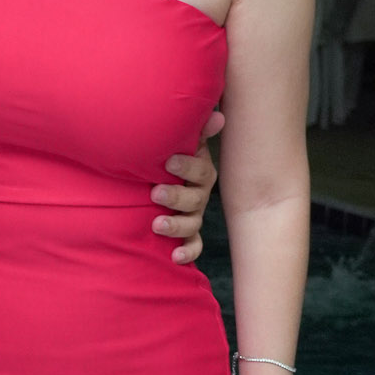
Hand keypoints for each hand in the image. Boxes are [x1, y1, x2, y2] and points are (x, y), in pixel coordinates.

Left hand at [152, 110, 223, 263]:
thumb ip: (197, 130)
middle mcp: (199, 195)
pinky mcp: (186, 234)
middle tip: (155, 192)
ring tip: (156, 224)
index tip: (168, 162)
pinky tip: (174, 257)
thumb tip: (219, 116)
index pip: (201, 170)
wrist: (156, 178)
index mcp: (199, 172)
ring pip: (192, 223)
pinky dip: (187, 252)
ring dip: (176, 225)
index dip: (187, 167)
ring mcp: (193, 215)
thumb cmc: (168, 157)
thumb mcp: (182, 142)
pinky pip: (193, 245)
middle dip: (176, 197)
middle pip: (195, 199)